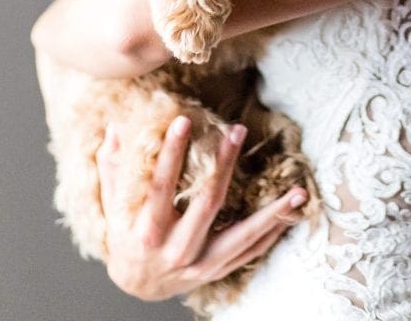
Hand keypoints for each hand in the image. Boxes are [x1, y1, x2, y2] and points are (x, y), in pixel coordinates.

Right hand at [96, 115, 307, 301]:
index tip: (183, 121)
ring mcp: (200, 264)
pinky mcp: (217, 271)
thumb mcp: (112, 205)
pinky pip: (251, 252)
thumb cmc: (124, 239)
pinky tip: (292, 213)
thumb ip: (113, 168)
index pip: (160, 186)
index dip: (171, 153)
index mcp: (147, 231)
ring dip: (273, 212)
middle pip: (207, 202)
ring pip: (242, 236)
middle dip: (224, 164)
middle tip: (238, 130)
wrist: (136, 288)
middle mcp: (176, 250)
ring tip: (298, 191)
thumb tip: (115, 126)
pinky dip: (273, 233)